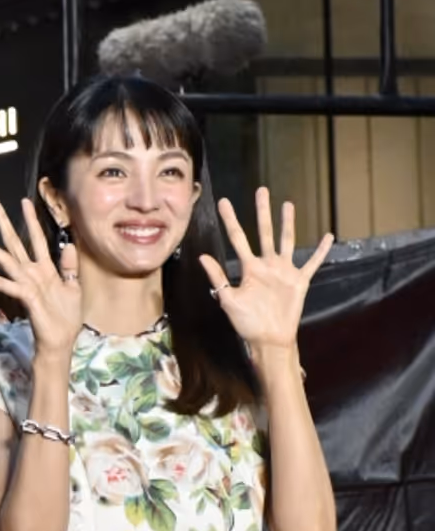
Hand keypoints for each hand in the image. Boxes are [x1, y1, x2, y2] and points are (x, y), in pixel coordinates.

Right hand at [0, 198, 83, 356]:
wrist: (60, 341)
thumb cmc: (66, 318)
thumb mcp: (74, 287)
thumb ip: (69, 266)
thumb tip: (69, 244)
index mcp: (45, 269)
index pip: (37, 238)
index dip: (31, 220)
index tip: (24, 201)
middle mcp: (31, 273)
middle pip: (15, 242)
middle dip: (4, 222)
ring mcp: (25, 283)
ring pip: (4, 259)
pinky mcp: (23, 296)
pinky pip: (4, 284)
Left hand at [200, 189, 332, 350]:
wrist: (269, 339)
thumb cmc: (247, 323)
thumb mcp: (228, 300)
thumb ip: (217, 278)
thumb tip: (202, 256)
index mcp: (249, 269)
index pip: (238, 238)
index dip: (230, 221)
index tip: (224, 203)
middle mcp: (267, 265)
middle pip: (265, 232)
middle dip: (262, 212)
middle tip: (261, 190)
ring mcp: (284, 271)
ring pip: (287, 241)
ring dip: (288, 223)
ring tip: (288, 204)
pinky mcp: (299, 280)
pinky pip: (313, 263)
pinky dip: (320, 251)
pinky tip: (327, 236)